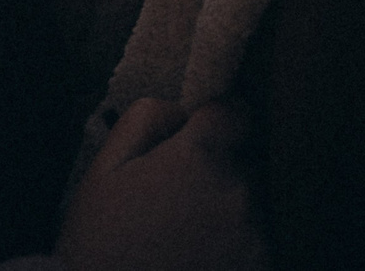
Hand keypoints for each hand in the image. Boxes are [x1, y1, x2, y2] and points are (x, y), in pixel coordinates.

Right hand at [58, 96, 267, 270]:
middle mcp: (238, 191)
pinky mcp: (264, 266)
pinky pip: (259, 240)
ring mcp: (257, 235)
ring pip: (253, 203)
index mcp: (198, 156)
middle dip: (219, 172)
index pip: (236, 113)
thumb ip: (148, 118)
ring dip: (229, 211)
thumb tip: (184, 110)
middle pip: (245, 162)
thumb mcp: (104, 167)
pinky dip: (237, 245)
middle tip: (178, 201)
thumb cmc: (101, 240)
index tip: (199, 139)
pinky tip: (199, 257)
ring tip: (186, 235)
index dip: (216, 122)